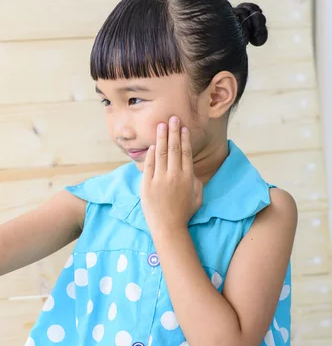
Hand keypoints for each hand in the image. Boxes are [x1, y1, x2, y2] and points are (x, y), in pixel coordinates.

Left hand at [140, 116, 202, 233]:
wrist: (168, 227)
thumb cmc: (184, 213)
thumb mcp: (198, 197)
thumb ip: (196, 182)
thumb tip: (191, 170)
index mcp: (188, 177)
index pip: (186, 153)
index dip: (184, 139)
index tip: (183, 128)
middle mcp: (174, 175)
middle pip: (174, 149)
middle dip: (173, 132)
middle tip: (172, 118)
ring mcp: (159, 179)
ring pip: (161, 154)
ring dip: (161, 138)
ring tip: (161, 125)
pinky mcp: (147, 185)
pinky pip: (149, 166)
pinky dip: (151, 154)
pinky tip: (153, 145)